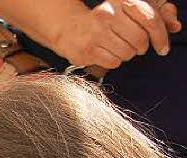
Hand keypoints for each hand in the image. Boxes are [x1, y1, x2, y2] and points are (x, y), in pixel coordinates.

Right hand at [54, 1, 180, 68]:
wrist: (69, 28)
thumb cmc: (105, 20)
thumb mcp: (132, 10)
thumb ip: (159, 14)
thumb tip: (175, 26)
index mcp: (121, 1)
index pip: (150, 19)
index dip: (161, 36)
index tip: (163, 47)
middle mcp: (107, 14)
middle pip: (140, 39)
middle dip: (141, 47)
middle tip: (136, 47)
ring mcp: (96, 33)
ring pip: (127, 53)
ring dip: (126, 54)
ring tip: (117, 48)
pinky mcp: (87, 50)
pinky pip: (114, 62)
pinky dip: (114, 61)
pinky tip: (106, 53)